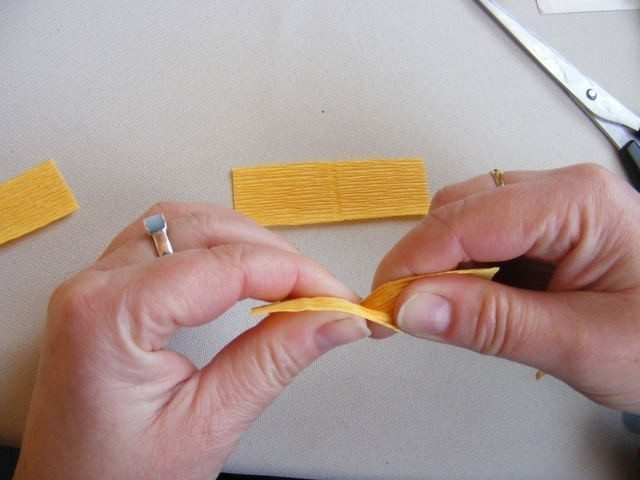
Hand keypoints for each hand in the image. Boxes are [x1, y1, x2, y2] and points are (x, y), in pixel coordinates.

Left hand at [15, 202, 369, 479]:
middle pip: (202, 230)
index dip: (293, 273)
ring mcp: (94, 285)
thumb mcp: (207, 425)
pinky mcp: (105, 292)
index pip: (223, 266)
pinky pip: (163, 240)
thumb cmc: (115, 479)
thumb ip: (274, 360)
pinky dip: (212, 246)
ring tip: (287, 279)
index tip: (337, 295)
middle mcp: (93, 286)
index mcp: (109, 316)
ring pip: (182, 224)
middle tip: (320, 292)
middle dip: (272, 254)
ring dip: (242, 241)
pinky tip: (240, 269)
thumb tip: (333, 319)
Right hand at [373, 164, 639, 412]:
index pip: (470, 219)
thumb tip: (413, 307)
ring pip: (462, 222)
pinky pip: (480, 239)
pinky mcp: (542, 231)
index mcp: (578, 202)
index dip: (414, 260)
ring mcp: (551, 209)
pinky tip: (466, 301)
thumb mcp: (580, 342)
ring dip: (438, 267)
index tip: (383, 301)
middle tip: (403, 312)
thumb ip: (491, 323)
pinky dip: (459, 272)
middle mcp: (561, 193)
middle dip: (421, 261)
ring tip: (437, 312)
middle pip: (458, 211)